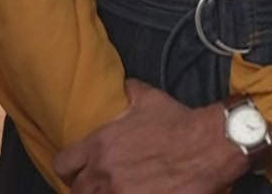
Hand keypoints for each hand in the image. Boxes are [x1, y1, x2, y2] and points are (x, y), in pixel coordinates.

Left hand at [53, 80, 250, 193]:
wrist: (207, 146)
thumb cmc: (178, 122)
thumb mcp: (148, 99)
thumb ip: (127, 92)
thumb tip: (121, 87)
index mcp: (100, 145)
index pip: (63, 165)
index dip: (69, 170)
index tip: (78, 171)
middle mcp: (104, 172)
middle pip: (78, 191)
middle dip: (86, 189)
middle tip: (99, 186)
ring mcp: (121, 193)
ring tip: (116, 191)